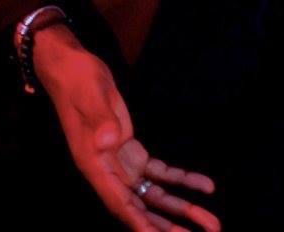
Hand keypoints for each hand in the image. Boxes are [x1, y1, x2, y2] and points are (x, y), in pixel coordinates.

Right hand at [33, 25, 220, 230]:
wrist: (72, 67)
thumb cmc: (77, 81)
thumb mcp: (90, 96)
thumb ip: (100, 119)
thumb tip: (109, 141)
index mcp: (94, 165)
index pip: (119, 203)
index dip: (141, 224)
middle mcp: (108, 172)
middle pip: (141, 207)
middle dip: (169, 225)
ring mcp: (120, 164)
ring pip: (153, 195)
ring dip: (181, 208)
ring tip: (211, 223)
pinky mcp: (131, 151)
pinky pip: (159, 172)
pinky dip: (181, 179)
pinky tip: (204, 184)